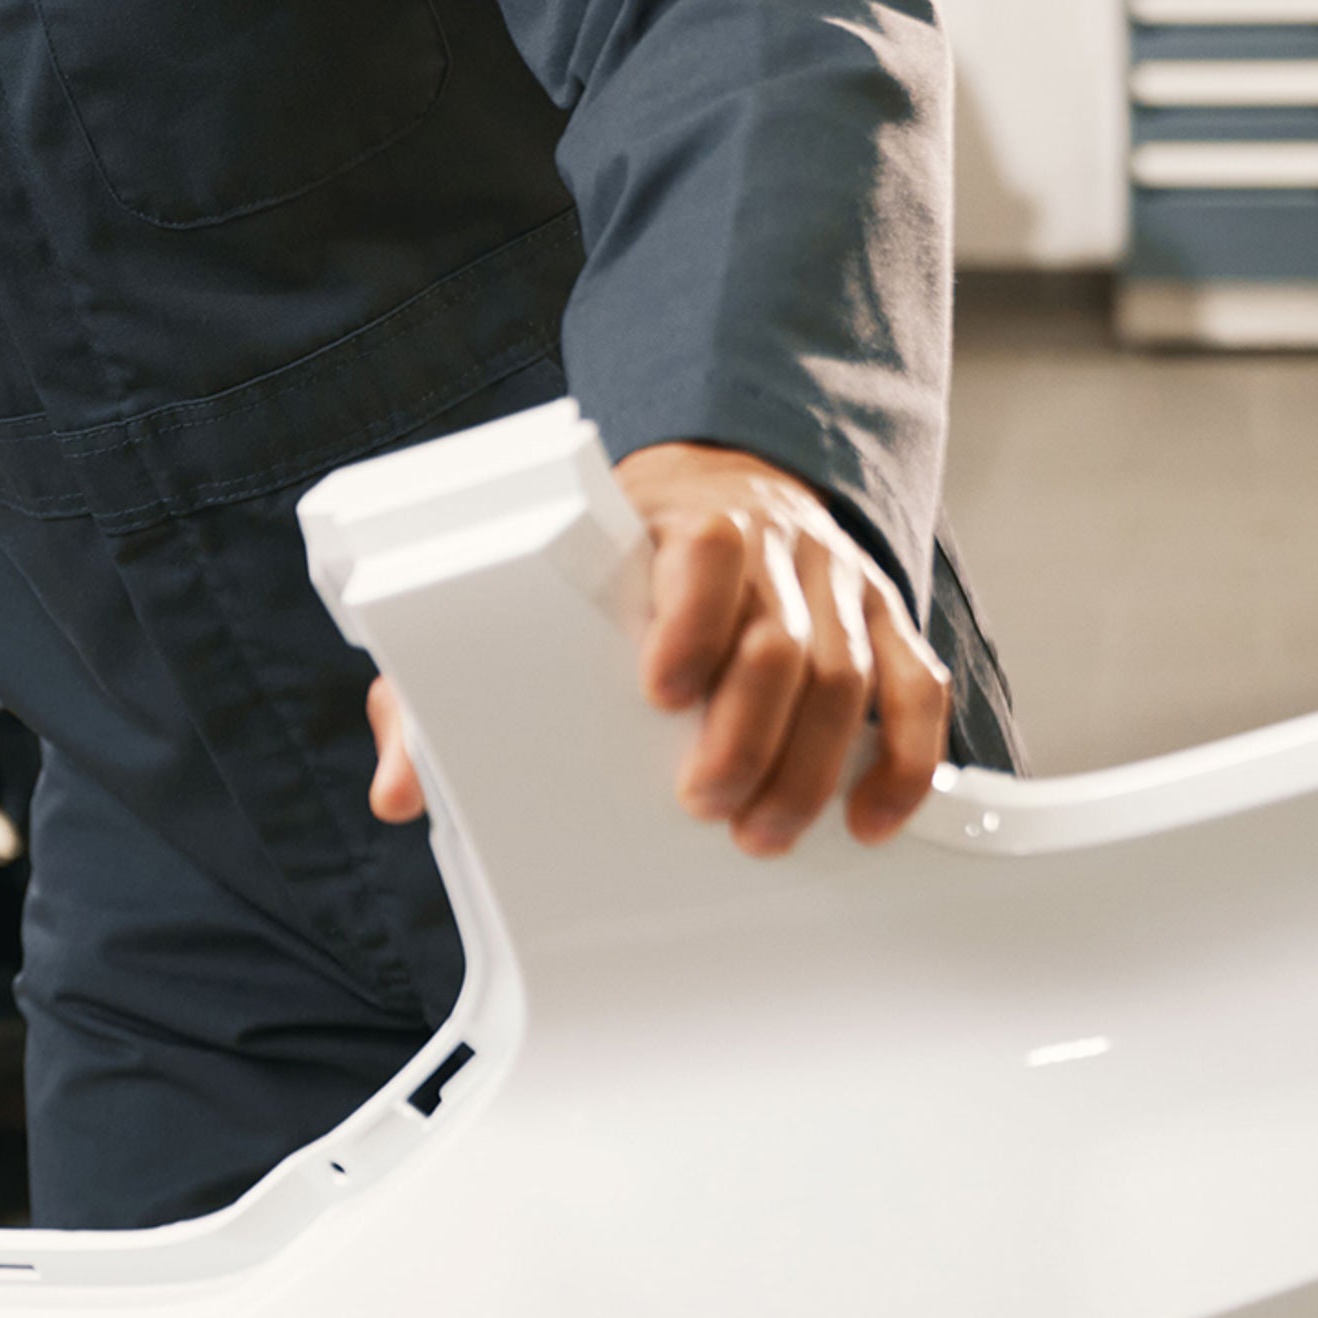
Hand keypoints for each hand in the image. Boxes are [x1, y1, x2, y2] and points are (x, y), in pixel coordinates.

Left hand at [364, 440, 948, 855]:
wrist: (726, 482)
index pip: (706, 554)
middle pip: (781, 637)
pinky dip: (905, 761)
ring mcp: (839, 585)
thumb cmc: (617, 559)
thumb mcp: (535, 591)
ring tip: (766, 834)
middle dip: (747, 732)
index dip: (688, 622)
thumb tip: (401, 786)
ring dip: (813, 765)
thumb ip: (458, 681)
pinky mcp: (884, 623)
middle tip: (706, 806)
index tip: (657, 692)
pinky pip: (916, 688)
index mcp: (686, 523)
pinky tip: (870, 819)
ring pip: (848, 673)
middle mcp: (777, 548)